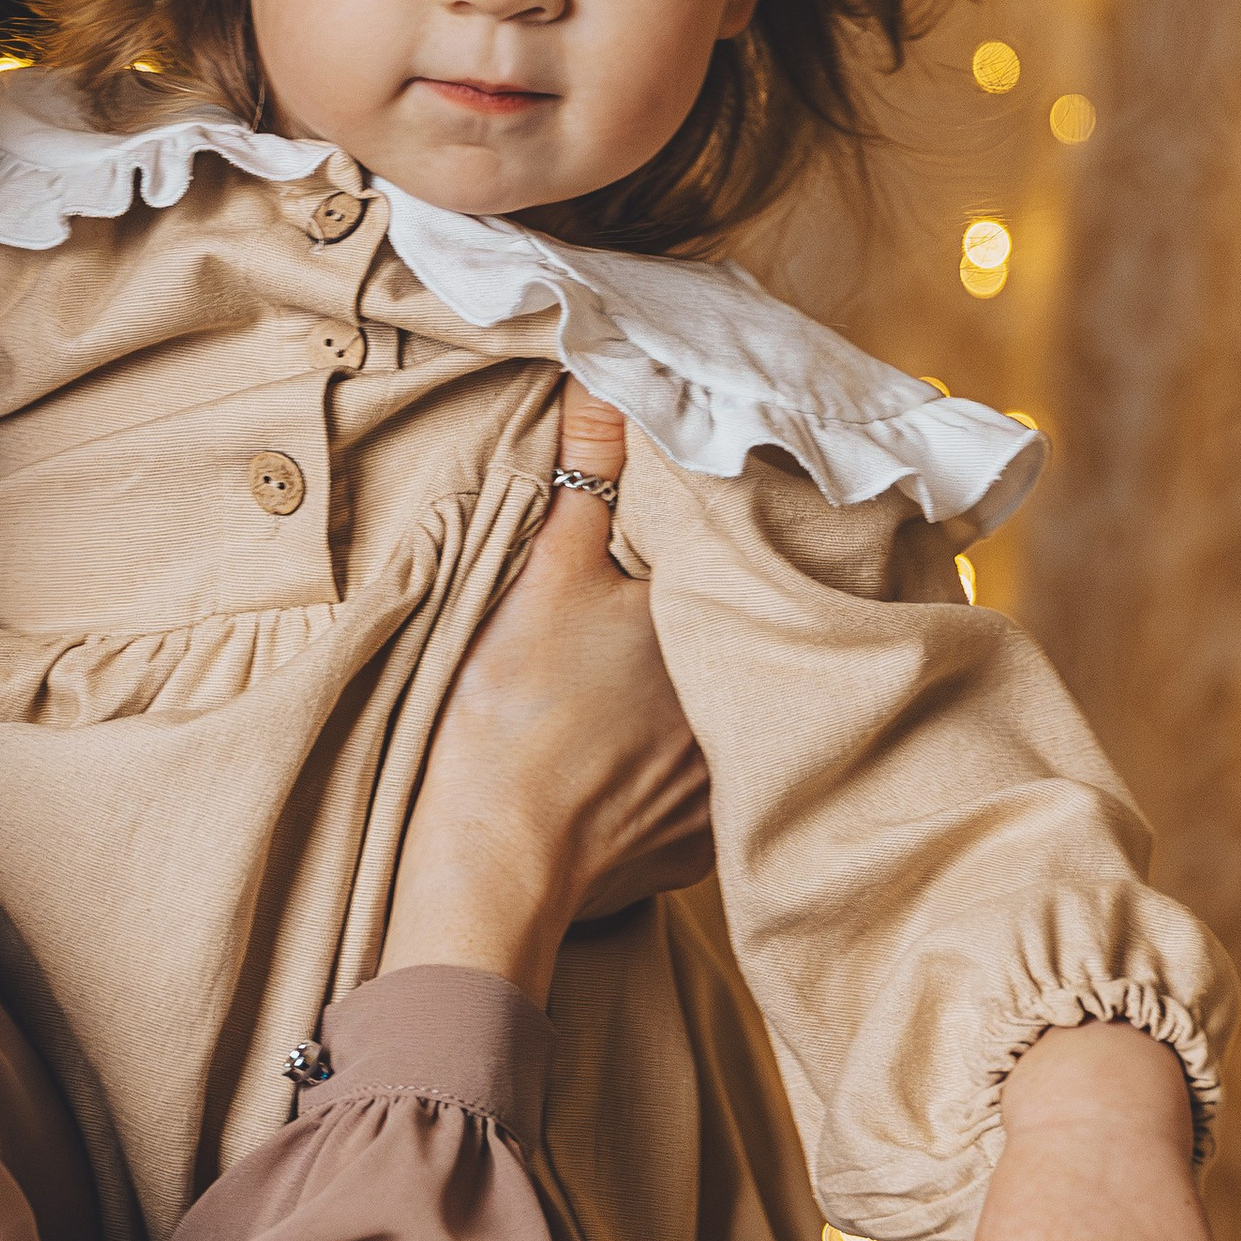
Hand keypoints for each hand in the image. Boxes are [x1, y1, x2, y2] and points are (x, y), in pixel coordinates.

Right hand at [383, 389, 710, 1007]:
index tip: (711, 528)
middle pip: (745, 643)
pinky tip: (629, 768)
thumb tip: (609, 379)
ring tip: (643, 692)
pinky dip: (673, 780)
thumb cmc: (514, 710)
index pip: (747, 563)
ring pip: (730, 721)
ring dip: (705, 703)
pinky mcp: (700, 847)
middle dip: (721, 623)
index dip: (730, 541)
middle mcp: (747, 705)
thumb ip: (589, 473)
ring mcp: (731, 786)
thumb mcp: (546, 571)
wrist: (493, 861)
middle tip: (667, 611)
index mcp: (718, 625)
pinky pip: (702, 796)